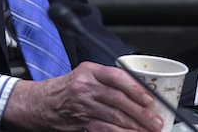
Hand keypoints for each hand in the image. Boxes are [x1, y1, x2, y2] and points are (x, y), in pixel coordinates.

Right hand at [2, 61, 162, 131]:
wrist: (40, 102)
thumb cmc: (67, 88)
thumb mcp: (85, 75)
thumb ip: (107, 80)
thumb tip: (139, 91)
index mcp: (90, 71)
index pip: (117, 77)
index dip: (136, 89)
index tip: (150, 99)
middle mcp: (85, 86)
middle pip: (118, 100)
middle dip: (140, 113)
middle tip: (156, 121)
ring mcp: (82, 105)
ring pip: (114, 117)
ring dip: (134, 126)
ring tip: (148, 130)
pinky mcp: (80, 121)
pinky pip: (104, 129)